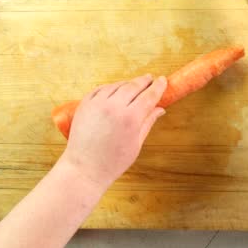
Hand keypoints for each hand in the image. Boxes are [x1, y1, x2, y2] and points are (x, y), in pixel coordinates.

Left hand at [60, 74, 166, 188]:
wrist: (84, 169)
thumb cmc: (113, 162)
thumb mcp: (136, 144)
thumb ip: (148, 122)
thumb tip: (160, 109)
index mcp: (130, 118)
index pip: (149, 95)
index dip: (158, 87)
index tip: (162, 80)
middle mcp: (114, 107)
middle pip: (133, 86)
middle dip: (144, 81)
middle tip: (150, 79)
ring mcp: (97, 104)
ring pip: (117, 85)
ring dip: (128, 83)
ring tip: (135, 85)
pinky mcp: (85, 104)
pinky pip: (101, 89)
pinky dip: (111, 87)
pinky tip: (116, 89)